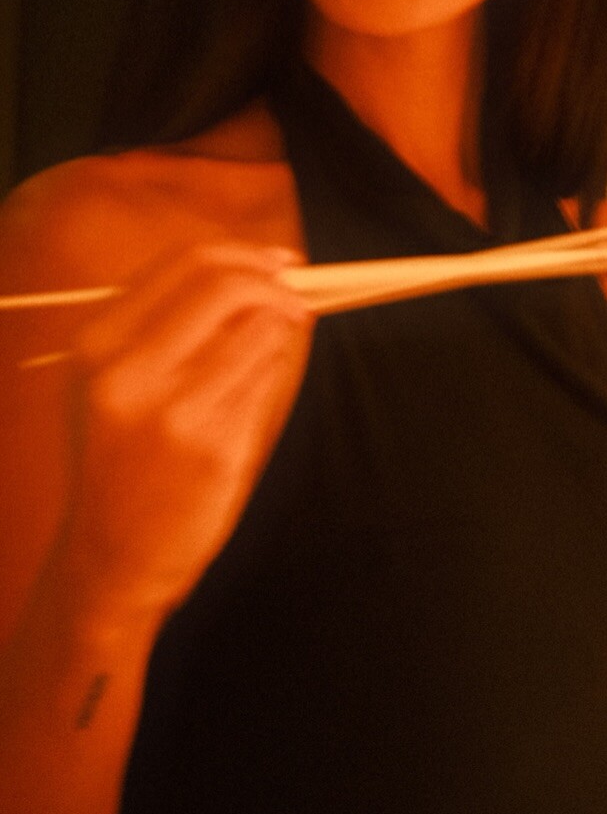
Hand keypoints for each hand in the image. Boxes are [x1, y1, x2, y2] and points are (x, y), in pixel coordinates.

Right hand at [54, 243, 312, 626]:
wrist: (110, 558)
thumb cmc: (126, 461)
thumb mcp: (119, 385)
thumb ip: (175, 326)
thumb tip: (265, 272)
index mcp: (98, 346)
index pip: (187, 263)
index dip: (249, 255)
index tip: (283, 264)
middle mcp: (128, 372)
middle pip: (228, 285)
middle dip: (279, 285)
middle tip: (301, 296)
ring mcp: (172, 411)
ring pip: (261, 331)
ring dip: (281, 334)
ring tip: (267, 359)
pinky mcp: (213, 447)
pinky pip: (268, 381)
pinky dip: (275, 374)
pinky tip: (255, 396)